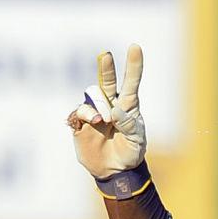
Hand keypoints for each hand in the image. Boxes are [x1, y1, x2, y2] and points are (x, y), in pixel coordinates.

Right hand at [66, 45, 145, 178]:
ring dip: (98, 104)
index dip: (133, 65)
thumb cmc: (130, 153)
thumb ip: (129, 125)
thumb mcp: (137, 142)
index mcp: (128, 106)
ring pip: (92, 95)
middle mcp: (110, 104)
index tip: (135, 47)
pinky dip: (86, 113)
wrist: (115, 171)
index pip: (131, 83)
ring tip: (104, 120)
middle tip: (106, 56)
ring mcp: (95, 111)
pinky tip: (94, 121)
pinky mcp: (81, 121)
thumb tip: (114, 110)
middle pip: (107, 80)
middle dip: (106, 67)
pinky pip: (80, 110)